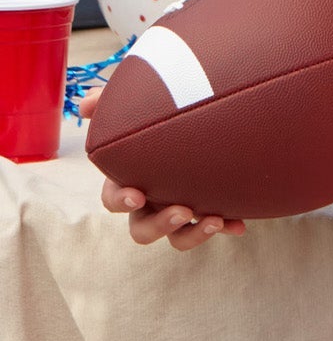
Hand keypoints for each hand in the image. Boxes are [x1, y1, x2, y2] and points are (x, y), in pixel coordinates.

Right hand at [78, 86, 245, 248]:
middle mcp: (152, 201)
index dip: (121, 200)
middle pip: (142, 229)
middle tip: (182, 210)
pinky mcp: (207, 210)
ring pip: (178, 238)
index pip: (114, 199)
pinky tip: (239, 224)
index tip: (137, 194)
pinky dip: (226, 226)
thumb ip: (109, 102)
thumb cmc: (161, 110)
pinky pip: (213, 227)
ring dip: (194, 234)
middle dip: (160, 225)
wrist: (205, 116)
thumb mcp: (136, 103)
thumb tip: (85, 105)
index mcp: (130, 180)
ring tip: (215, 219)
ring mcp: (179, 208)